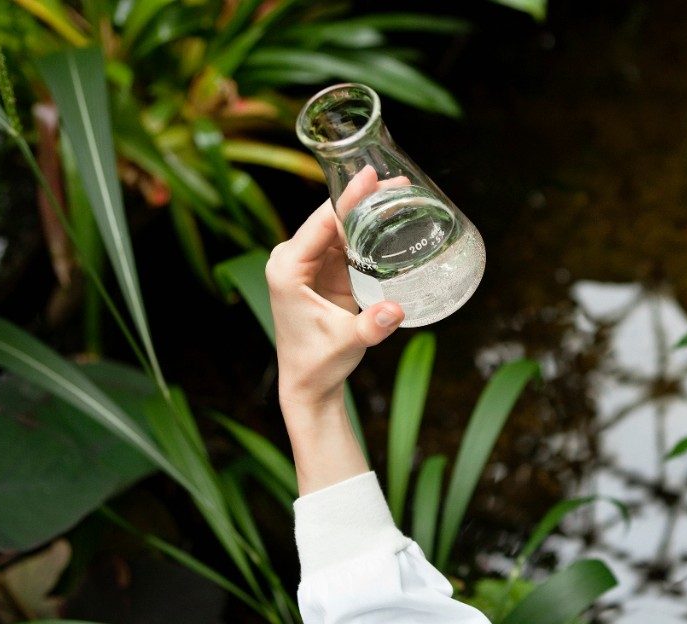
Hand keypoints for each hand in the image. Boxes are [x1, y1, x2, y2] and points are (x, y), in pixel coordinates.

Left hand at [266, 165, 410, 408]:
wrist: (309, 383)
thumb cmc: (317, 362)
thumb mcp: (346, 342)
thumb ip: (371, 326)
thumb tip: (396, 310)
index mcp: (287, 268)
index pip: (321, 223)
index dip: (348, 198)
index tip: (370, 177)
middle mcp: (293, 260)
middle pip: (331, 219)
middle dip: (363, 198)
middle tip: (395, 181)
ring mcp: (308, 264)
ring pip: (340, 228)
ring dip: (367, 212)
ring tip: (399, 194)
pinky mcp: (324, 273)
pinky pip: (346, 244)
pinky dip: (367, 232)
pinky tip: (389, 219)